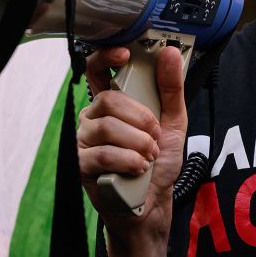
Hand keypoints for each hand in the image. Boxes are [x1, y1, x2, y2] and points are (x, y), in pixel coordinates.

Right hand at [78, 46, 187, 242]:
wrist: (153, 202)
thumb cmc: (158, 161)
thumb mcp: (173, 121)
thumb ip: (171, 88)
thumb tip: (169, 53)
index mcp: (111, 103)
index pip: (96, 69)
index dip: (105, 57)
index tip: (125, 54)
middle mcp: (93, 118)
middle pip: (108, 100)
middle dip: (140, 118)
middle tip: (155, 137)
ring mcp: (84, 142)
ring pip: (106, 128)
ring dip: (138, 143)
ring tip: (150, 156)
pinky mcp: (82, 166)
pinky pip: (103, 154)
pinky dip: (128, 161)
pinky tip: (139, 169)